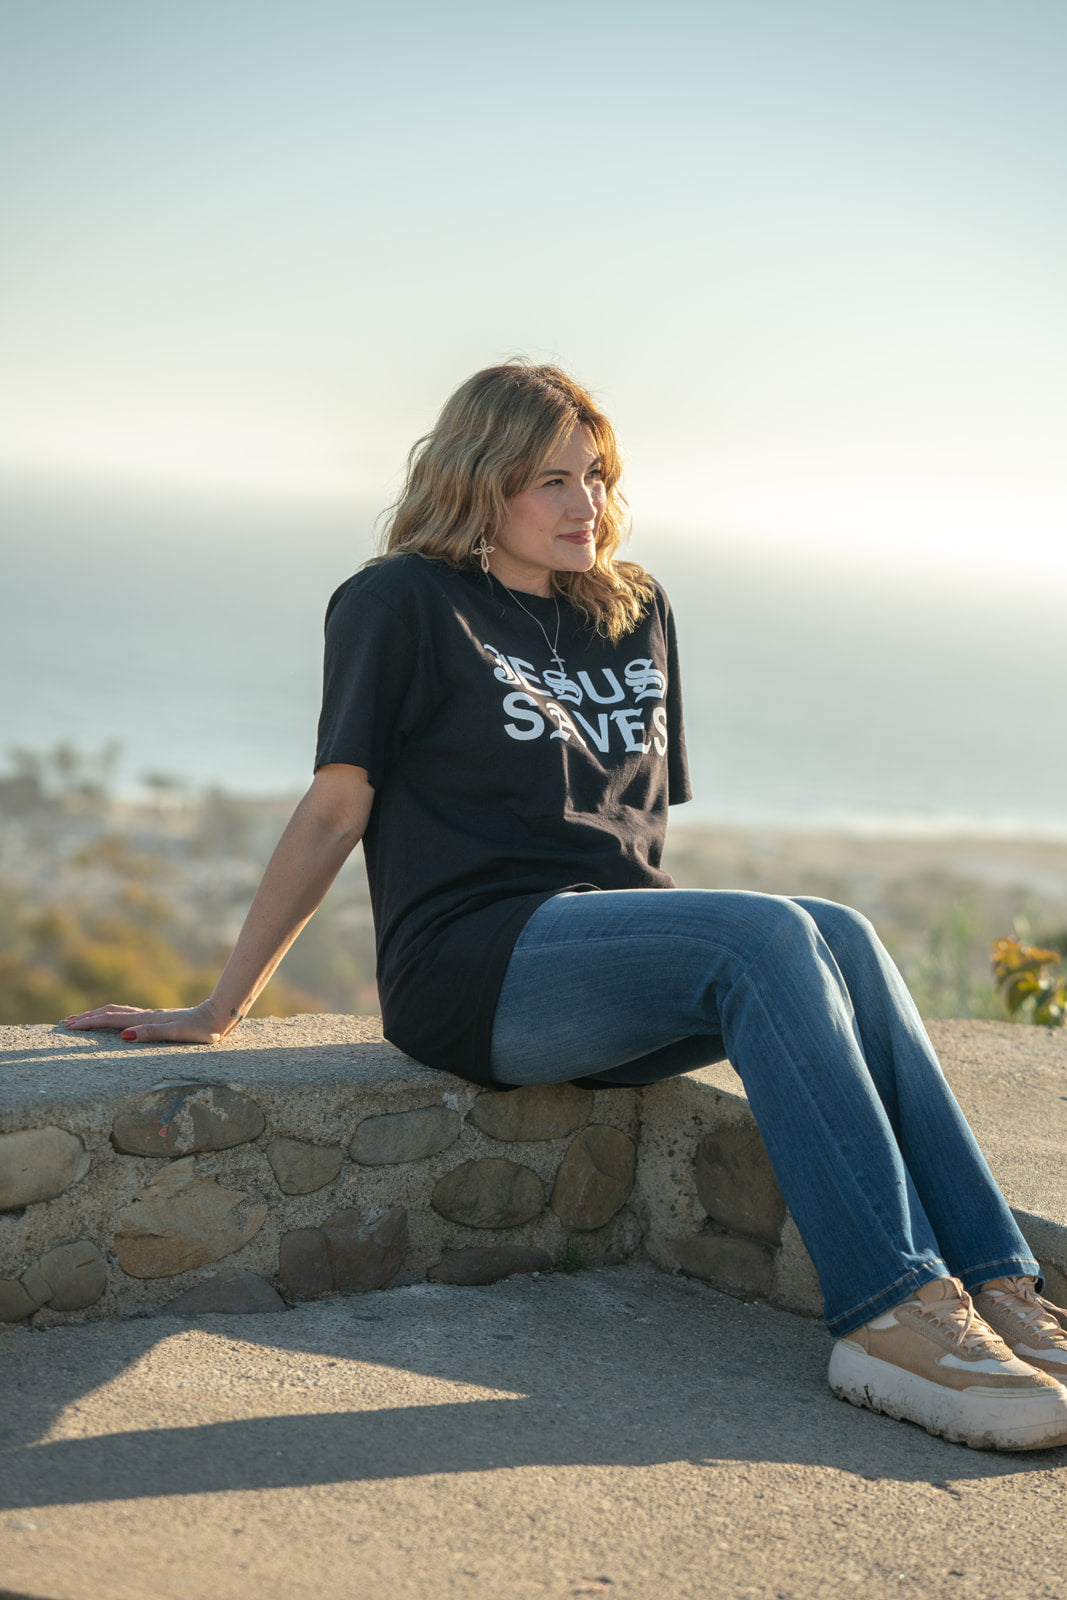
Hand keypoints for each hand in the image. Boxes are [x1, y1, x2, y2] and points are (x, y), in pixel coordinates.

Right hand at [63, 1000, 231, 1044]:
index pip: (111, 1020)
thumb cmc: (200, 1030)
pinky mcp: (160, 1019)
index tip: (69, 1026)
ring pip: (119, 1012)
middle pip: (111, 1013)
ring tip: (85, 1019)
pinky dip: (115, 1017)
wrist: (219, 1017)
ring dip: (100, 1015)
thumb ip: (151, 1033)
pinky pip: (130, 1016)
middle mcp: (147, 1015)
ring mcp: (153, 1016)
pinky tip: (117, 1023)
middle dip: (88, 1018)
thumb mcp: (176, 1033)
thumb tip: (124, 1035)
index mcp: (146, 1019)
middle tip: (68, 1022)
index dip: (89, 1023)